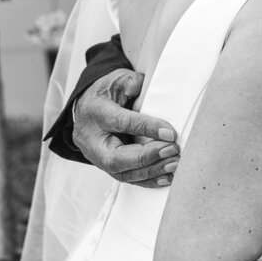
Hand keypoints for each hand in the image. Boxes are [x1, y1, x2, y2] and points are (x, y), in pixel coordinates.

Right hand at [72, 68, 179, 186]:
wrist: (87, 109)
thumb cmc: (106, 93)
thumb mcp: (117, 80)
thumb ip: (131, 83)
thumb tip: (147, 92)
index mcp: (95, 113)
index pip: (121, 122)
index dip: (146, 128)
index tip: (170, 133)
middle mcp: (93, 140)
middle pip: (116, 158)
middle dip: (147, 157)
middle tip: (173, 150)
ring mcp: (98, 157)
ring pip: (123, 173)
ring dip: (151, 171)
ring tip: (175, 164)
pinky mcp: (107, 167)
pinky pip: (127, 178)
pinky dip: (148, 180)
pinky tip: (167, 177)